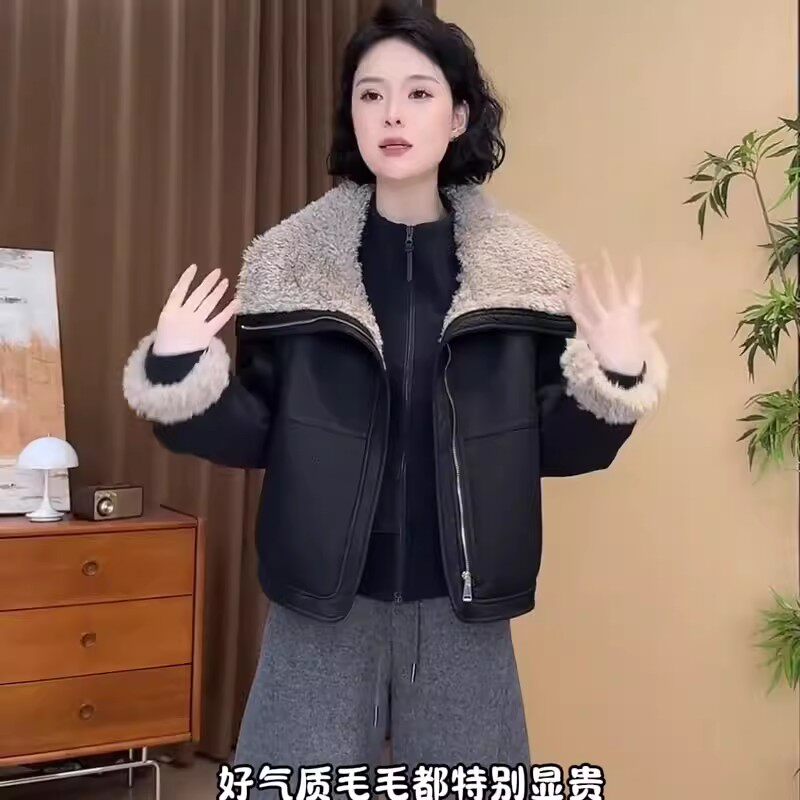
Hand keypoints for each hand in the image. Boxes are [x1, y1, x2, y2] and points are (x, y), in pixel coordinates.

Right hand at [152, 264, 240, 355]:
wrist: (169, 363)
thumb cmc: (165, 346)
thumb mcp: (164, 326)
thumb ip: (176, 313)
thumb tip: (187, 303)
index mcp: (169, 312)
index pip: (178, 290)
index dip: (186, 278)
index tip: (194, 268)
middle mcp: (183, 314)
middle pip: (197, 295)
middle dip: (208, 282)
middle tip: (217, 272)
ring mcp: (195, 323)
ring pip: (209, 303)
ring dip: (218, 291)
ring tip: (225, 282)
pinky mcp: (206, 333)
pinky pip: (219, 319)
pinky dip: (228, 310)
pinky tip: (236, 301)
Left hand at [563, 249, 659, 374]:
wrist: (622, 373)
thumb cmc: (634, 357)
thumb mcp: (642, 340)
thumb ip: (647, 329)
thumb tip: (658, 322)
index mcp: (632, 314)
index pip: (635, 289)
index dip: (635, 273)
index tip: (635, 258)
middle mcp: (617, 313)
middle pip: (612, 286)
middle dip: (607, 269)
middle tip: (602, 252)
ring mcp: (602, 321)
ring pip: (593, 296)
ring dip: (586, 280)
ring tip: (580, 266)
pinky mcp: (589, 330)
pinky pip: (578, 315)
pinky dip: (570, 304)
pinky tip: (563, 293)